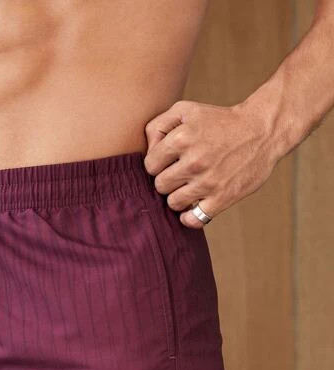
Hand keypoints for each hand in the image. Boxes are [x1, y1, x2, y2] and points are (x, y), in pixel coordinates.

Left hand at [143, 99, 277, 227]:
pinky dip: (190, 216)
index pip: (150, 165)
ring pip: (173, 203)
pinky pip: (192, 219)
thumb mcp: (187, 110)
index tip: (170, 162)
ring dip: (179, 197)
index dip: (158, 164)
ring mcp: (208, 182)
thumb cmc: (220, 121)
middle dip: (168, 181)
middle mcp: (194, 161)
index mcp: (182, 138)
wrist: (263, 130)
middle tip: (181, 174)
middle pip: (160, 186)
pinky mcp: (222, 198)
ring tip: (190, 187)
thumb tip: (147, 150)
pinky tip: (194, 206)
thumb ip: (159, 125)